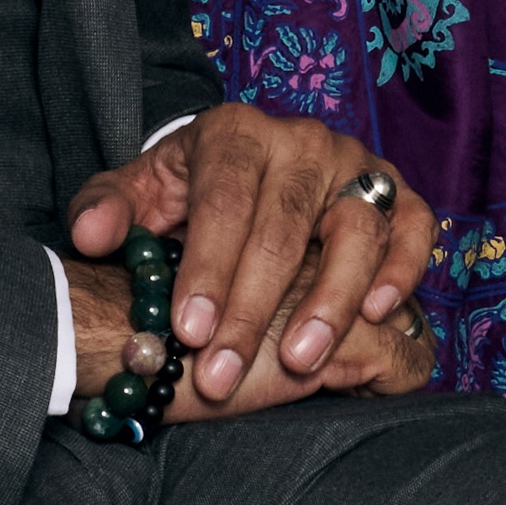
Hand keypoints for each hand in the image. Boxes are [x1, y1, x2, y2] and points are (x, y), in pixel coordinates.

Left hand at [64, 105, 439, 412]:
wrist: (246, 170)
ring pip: (355, 229)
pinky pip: (413, 227)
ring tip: (299, 360)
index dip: (207, 268)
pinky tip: (377, 313)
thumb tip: (92, 235)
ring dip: (330, 300)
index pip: (224, 199)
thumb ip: (109, 208)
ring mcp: (355, 164)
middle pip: (286, 225)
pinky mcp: (396, 192)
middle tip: (225, 373)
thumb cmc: (190, 194)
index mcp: (235, 132)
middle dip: (253, 307)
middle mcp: (302, 140)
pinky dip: (402, 268)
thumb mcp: (139, 193)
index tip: (188, 331)